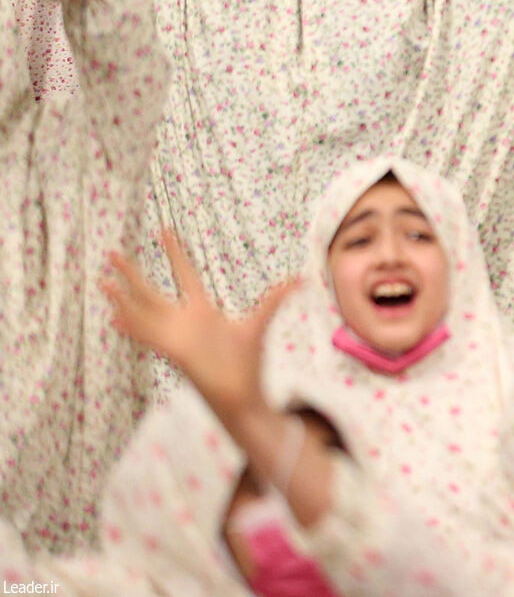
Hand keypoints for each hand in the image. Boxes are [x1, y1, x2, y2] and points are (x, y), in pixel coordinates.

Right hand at [103, 230, 293, 420]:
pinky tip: (114, 319)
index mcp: (202, 310)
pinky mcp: (175, 351)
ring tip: (102, 281)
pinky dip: (133, 327)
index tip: (165, 230)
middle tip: (112, 253)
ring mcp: (175, 335)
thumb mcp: (260, 322)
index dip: (175, 253)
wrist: (242, 394)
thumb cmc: (246, 362)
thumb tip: (300, 279)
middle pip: (152, 290)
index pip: (185, 273)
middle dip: (133, 272)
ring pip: (143, 311)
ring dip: (122, 298)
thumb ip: (275, 299)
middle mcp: (183, 320)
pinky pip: (149, 336)